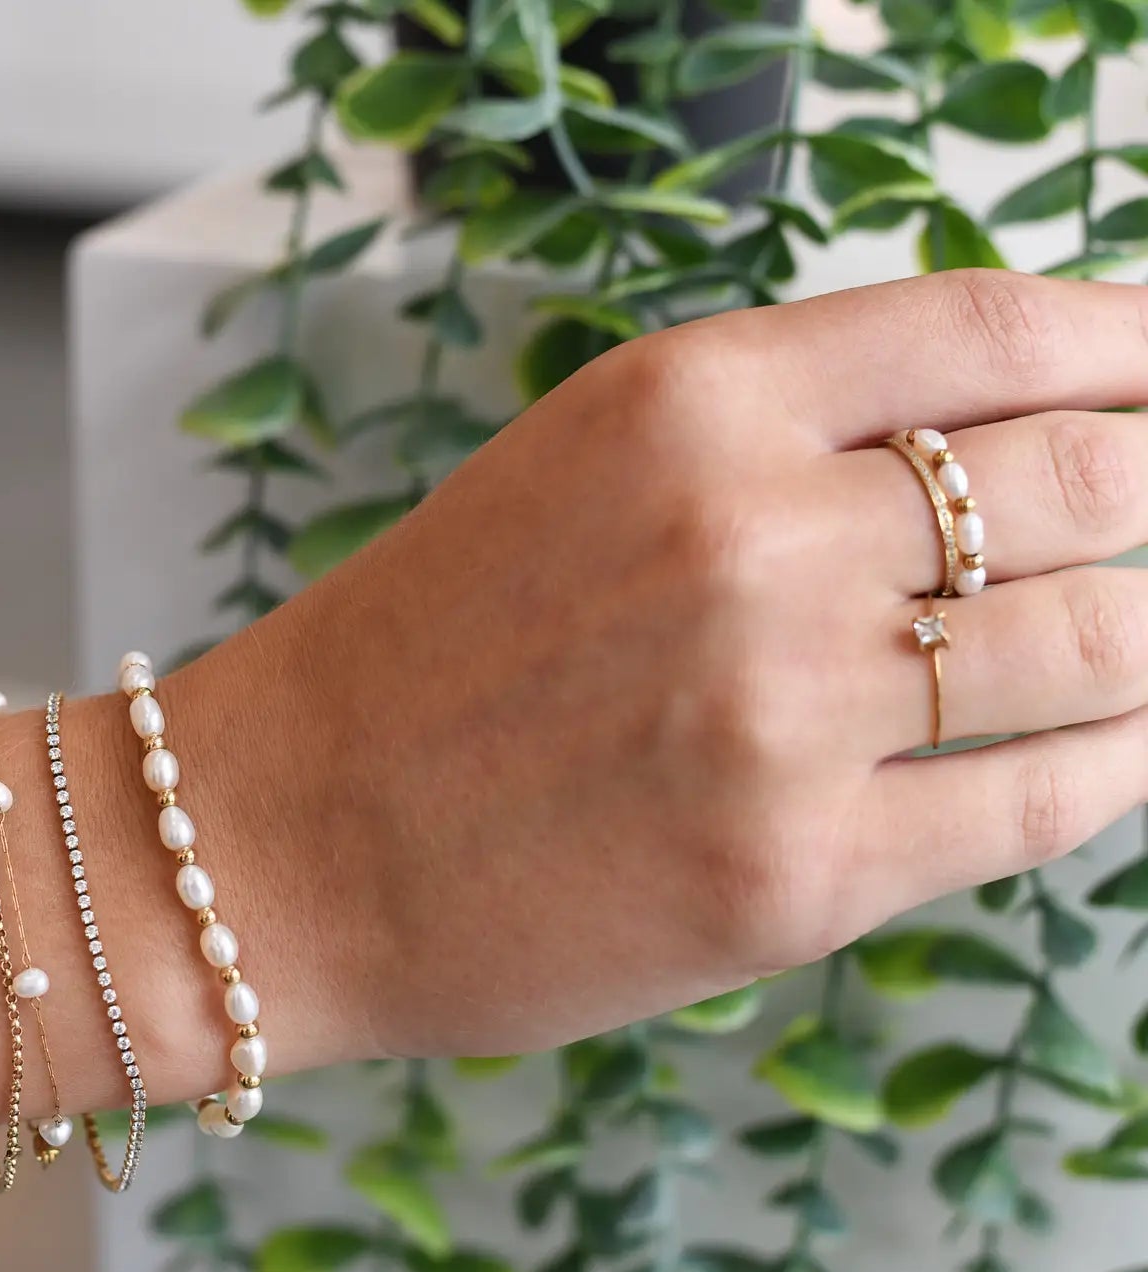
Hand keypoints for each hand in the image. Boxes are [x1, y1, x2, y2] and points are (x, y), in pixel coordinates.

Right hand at [231, 269, 1147, 1061]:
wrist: (277, 842)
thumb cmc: (414, 659)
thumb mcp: (580, 476)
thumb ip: (778, 443)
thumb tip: (994, 448)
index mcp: (687, 402)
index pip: (994, 328)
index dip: (1131, 345)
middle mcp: (753, 536)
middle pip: (1083, 477)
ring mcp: (783, 712)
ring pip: (1098, 641)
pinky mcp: (796, 875)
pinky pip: (1044, 800)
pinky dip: (1117, 763)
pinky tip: (1124, 745)